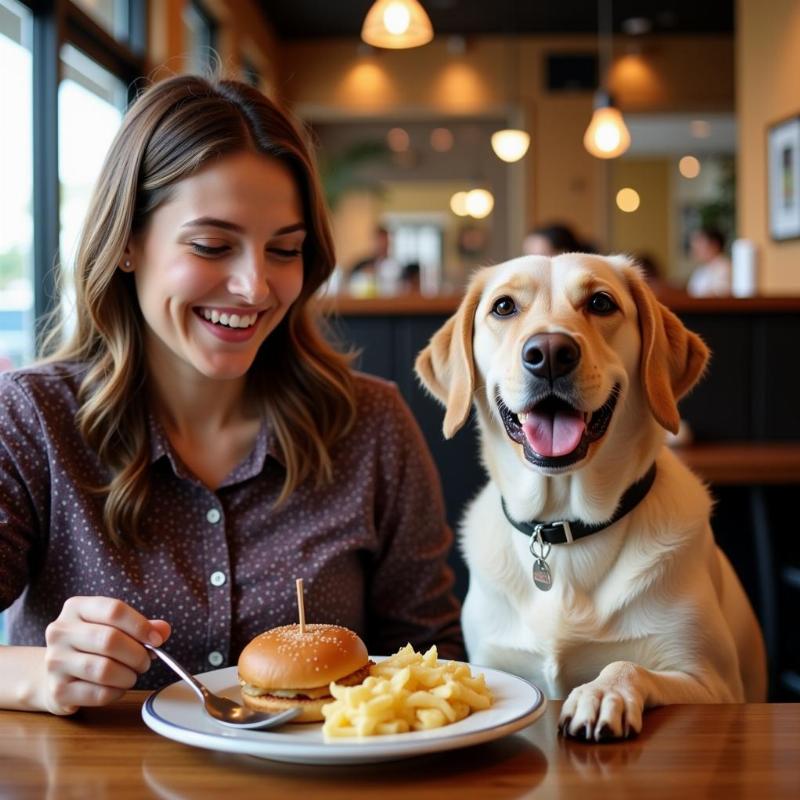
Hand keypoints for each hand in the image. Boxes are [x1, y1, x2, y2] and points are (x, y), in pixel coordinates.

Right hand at [41, 596, 170, 714]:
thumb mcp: (113, 627)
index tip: (156, 640)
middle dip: (137, 654)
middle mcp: (60, 632)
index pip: (114, 610)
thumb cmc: (91, 646)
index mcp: (76, 608)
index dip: (140, 625)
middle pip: (109, 640)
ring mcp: (54, 662)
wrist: (55, 675)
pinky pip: (99, 693)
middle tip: (145, 662)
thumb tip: (163, 631)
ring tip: (132, 675)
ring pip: (104, 669)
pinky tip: (118, 688)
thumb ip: (141, 626)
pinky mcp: (57, 690)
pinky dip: (117, 692)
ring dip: (128, 675)